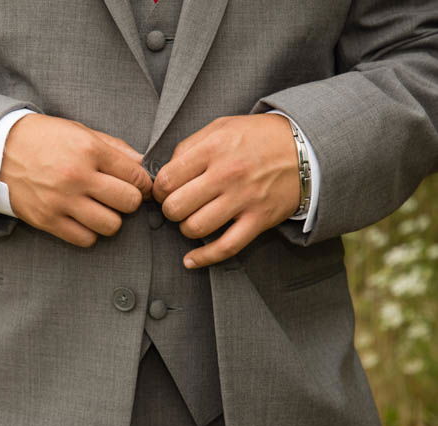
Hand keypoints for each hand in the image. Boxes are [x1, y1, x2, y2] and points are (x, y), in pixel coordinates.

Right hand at [0, 113, 151, 246]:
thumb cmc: (44, 139)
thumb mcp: (79, 132)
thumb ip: (114, 148)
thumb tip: (144, 165)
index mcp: (88, 150)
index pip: (136, 175)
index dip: (144, 183)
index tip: (139, 185)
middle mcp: (77, 176)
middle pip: (128, 202)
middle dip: (130, 201)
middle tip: (119, 197)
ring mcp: (61, 201)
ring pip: (111, 225)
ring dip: (111, 219)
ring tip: (100, 209)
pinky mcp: (47, 220)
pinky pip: (85, 239)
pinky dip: (89, 233)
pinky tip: (82, 219)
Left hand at [152, 114, 300, 267]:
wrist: (305, 148)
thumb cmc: (257, 137)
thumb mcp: (221, 127)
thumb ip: (189, 146)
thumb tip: (164, 172)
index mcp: (213, 148)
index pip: (167, 179)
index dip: (158, 190)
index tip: (162, 192)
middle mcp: (227, 174)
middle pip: (176, 207)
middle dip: (170, 210)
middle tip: (176, 207)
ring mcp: (244, 199)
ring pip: (196, 228)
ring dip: (186, 228)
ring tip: (192, 219)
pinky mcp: (259, 219)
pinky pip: (226, 247)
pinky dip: (204, 258)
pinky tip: (191, 260)